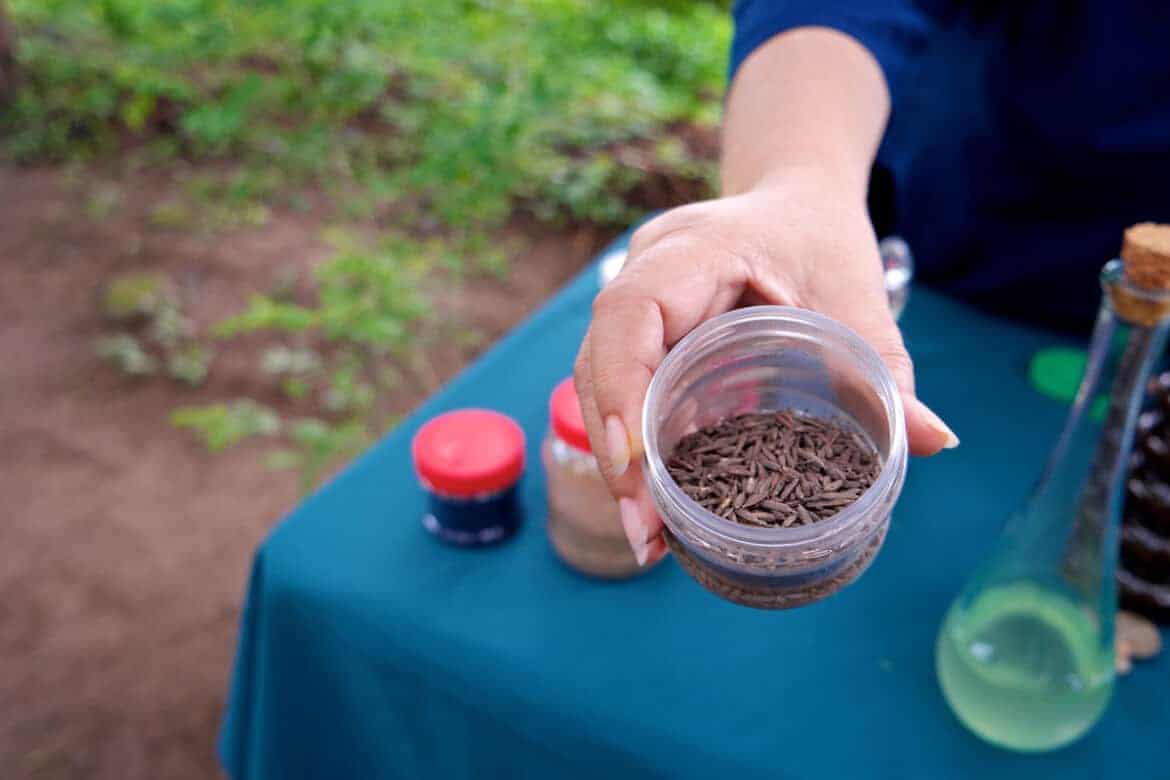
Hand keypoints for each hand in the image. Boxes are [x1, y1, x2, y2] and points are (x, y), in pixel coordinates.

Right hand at [574, 171, 957, 565]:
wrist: (796, 201)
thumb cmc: (824, 241)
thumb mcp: (860, 302)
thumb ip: (888, 372)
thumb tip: (936, 442)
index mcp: (698, 248)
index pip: (632, 311)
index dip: (624, 384)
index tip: (638, 460)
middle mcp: (649, 268)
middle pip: (600, 359)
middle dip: (618, 450)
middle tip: (646, 531)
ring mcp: (634, 294)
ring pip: (598, 379)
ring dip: (618, 458)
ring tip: (648, 534)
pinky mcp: (638, 327)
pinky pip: (619, 384)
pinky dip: (632, 444)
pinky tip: (653, 502)